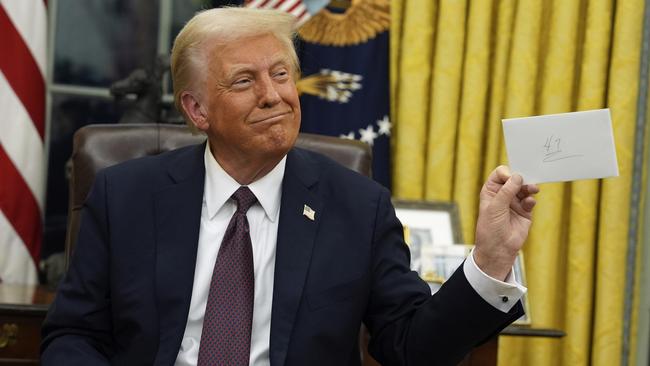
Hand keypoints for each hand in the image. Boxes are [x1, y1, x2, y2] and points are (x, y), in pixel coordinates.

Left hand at [474, 166, 538, 280]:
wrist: (498, 250)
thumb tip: (517, 176)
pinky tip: (530, 202)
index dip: (507, 173)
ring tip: (533, 189)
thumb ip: (506, 192)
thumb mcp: (495, 208)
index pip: (500, 174)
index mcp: (491, 191)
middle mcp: (503, 195)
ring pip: (524, 189)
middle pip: (514, 179)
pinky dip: (531, 200)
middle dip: (522, 179)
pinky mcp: (524, 212)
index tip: (511, 178)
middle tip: (527, 181)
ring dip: (529, 187)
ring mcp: (514, 203)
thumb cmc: (490, 229)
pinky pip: (530, 201)